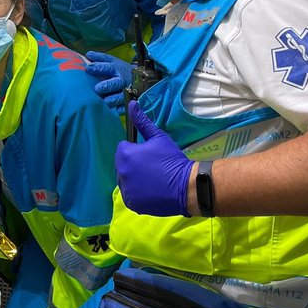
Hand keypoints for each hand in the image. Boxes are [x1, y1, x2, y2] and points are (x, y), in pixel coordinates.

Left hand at [85, 51, 133, 111]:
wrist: (141, 78)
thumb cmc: (120, 70)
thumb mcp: (112, 61)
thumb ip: (100, 58)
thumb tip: (88, 54)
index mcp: (116, 69)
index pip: (107, 67)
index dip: (98, 68)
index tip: (88, 68)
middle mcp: (122, 80)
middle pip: (115, 83)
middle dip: (106, 86)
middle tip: (97, 89)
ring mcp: (127, 91)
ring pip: (121, 96)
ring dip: (113, 99)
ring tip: (105, 102)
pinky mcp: (130, 101)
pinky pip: (127, 105)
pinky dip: (123, 108)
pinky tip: (117, 110)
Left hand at [115, 101, 194, 216]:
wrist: (186, 186)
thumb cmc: (172, 160)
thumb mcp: (159, 138)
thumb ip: (142, 121)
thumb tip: (132, 104)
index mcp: (125, 155)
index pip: (123, 148)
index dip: (136, 150)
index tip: (149, 155)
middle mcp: (121, 172)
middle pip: (122, 165)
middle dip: (133, 164)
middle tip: (152, 167)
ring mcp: (126, 190)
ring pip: (125, 180)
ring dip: (134, 179)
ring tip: (153, 179)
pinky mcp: (132, 203)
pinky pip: (130, 195)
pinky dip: (137, 193)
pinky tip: (151, 190)